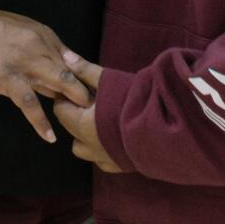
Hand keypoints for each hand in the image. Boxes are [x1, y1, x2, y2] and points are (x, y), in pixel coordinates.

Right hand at [0, 8, 90, 142]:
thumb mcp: (26, 29)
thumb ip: (49, 46)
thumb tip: (72, 64)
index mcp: (45, 36)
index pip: (72, 60)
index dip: (85, 78)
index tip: (97, 94)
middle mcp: (39, 48)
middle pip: (69, 72)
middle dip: (84, 91)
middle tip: (97, 110)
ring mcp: (23, 64)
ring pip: (55, 84)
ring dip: (70, 102)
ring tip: (80, 121)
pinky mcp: (6, 78)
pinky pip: (27, 102)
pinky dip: (40, 120)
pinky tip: (49, 136)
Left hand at [52, 51, 123, 173]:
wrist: (163, 127)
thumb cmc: (133, 101)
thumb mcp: (109, 80)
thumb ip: (85, 70)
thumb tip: (65, 57)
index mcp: (81, 124)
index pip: (61, 110)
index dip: (67, 97)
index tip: (78, 88)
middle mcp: (88, 145)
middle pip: (71, 129)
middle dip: (75, 115)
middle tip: (91, 101)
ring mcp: (103, 158)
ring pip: (83, 148)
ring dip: (86, 136)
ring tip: (100, 121)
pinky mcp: (119, 166)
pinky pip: (101, 160)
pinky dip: (102, 150)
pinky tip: (114, 139)